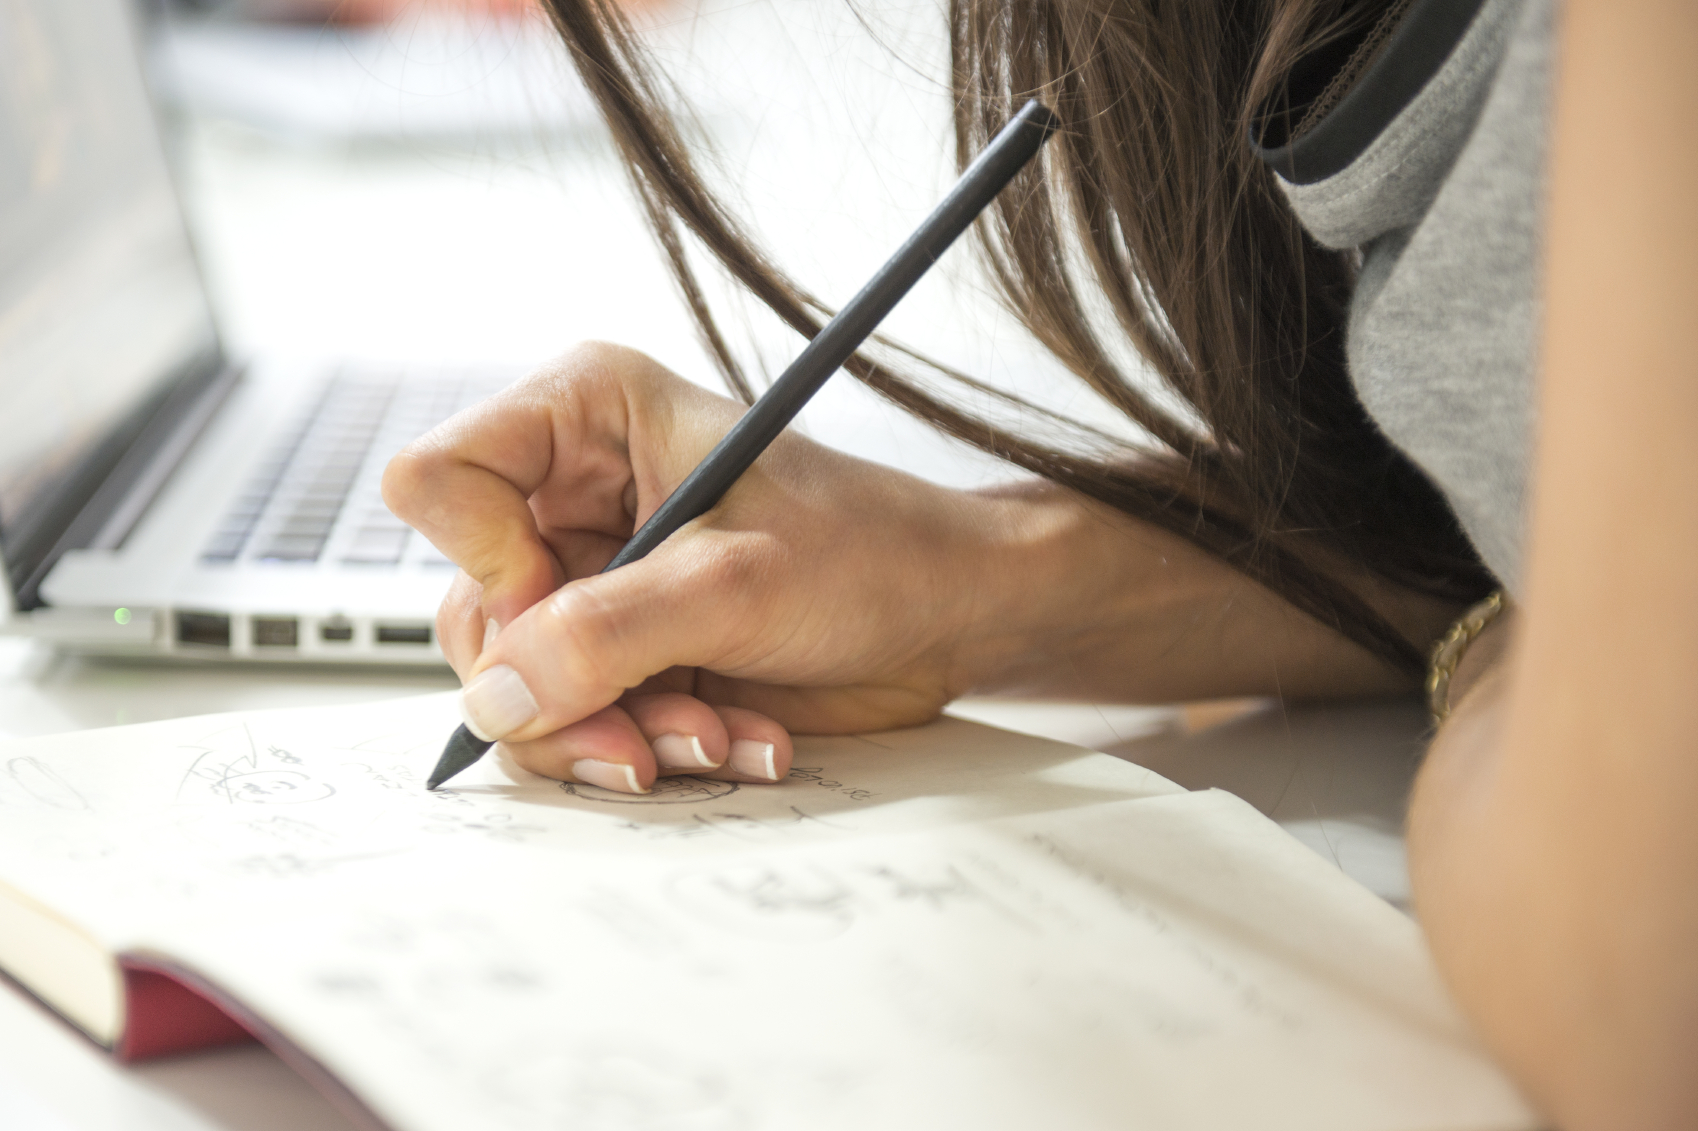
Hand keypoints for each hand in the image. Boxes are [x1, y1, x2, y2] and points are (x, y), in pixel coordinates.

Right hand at [382, 343, 996, 793]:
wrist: (950, 616)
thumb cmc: (873, 551)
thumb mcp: (735, 582)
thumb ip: (604, 635)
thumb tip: (495, 699)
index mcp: (586, 418)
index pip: (441, 481)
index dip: (487, 563)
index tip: (566, 609)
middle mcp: (573, 497)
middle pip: (472, 607)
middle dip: (559, 687)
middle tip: (643, 729)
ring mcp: (595, 582)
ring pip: (517, 684)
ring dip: (611, 732)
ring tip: (712, 736)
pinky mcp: (625, 652)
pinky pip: (576, 721)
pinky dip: (646, 747)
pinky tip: (733, 740)